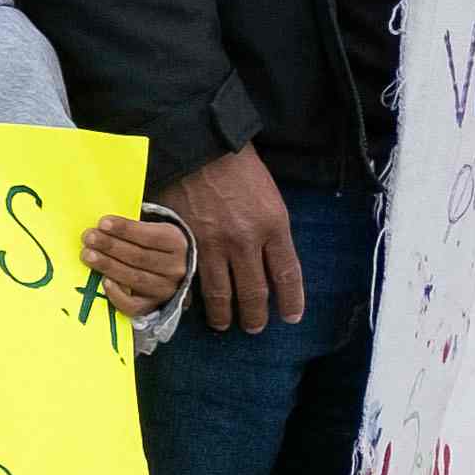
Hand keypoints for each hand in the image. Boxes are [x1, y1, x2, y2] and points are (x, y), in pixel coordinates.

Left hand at [88, 208, 197, 315]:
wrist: (168, 270)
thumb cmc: (151, 244)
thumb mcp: (150, 229)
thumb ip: (131, 228)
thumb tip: (101, 224)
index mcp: (176, 243)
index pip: (150, 236)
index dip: (126, 230)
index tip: (103, 222)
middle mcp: (175, 268)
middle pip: (140, 257)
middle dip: (111, 246)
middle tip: (89, 237)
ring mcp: (165, 289)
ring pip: (135, 278)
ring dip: (108, 266)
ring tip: (88, 255)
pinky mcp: (152, 305)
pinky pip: (133, 305)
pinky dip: (117, 295)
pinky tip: (103, 282)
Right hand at [170, 146, 302, 334]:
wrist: (197, 146)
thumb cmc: (238, 165)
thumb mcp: (269, 196)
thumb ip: (270, 229)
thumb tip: (266, 256)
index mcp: (274, 226)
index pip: (287, 275)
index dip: (290, 300)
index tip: (290, 317)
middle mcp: (246, 241)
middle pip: (255, 291)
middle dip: (255, 315)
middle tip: (254, 327)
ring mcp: (212, 243)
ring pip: (220, 291)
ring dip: (223, 313)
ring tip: (223, 324)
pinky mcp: (184, 241)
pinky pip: (189, 277)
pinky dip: (191, 295)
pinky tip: (191, 305)